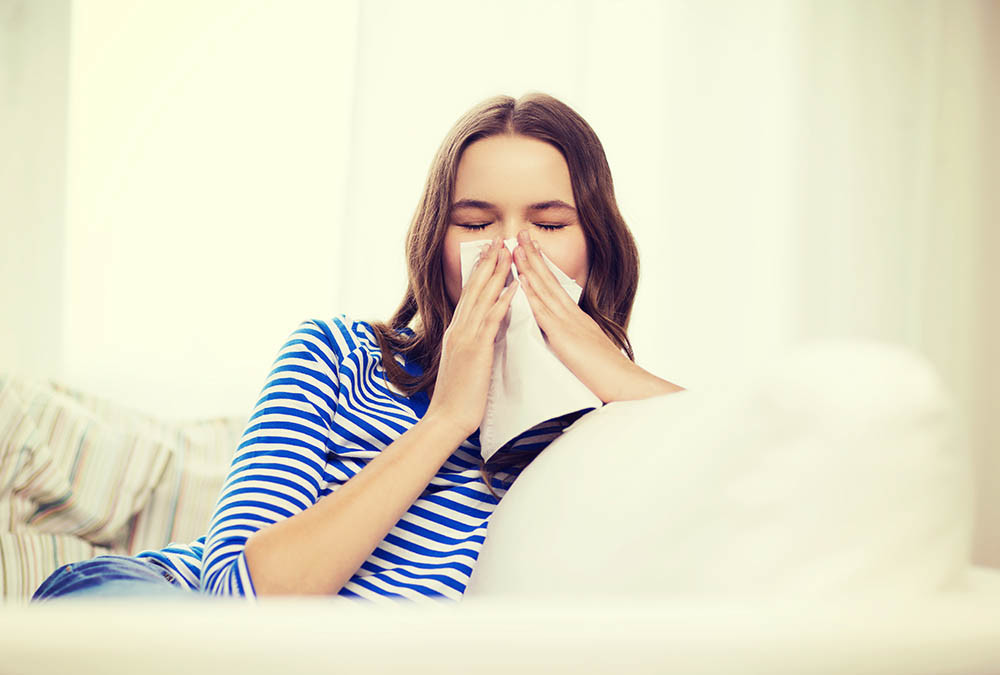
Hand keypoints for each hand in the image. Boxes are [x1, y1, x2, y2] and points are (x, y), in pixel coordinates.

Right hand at [425, 235, 518, 438]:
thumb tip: (484, 335)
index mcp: (457, 331)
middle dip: (488, 263)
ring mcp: (466, 337)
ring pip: (482, 298)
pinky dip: (503, 301)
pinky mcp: (476, 349)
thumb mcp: (465, 363)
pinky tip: (514, 287)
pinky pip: (491, 320)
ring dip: (496, 274)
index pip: (469, 295)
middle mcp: (459, 329)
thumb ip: (472, 345)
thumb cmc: (458, 397)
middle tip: (499, 241)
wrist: (447, 418)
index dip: (480, 273)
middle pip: (474, 289)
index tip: (490, 254)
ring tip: (508, 253)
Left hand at [512, 229, 633, 403]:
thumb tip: (561, 337)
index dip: (540, 267)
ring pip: (544, 289)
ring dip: (529, 267)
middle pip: (548, 280)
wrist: (623, 383)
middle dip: (532, 256)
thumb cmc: (606, 374)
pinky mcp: (564, 335)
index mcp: (576, 318)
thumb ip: (573, 340)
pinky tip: (522, 280)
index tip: (529, 249)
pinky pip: (544, 311)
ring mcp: (568, 322)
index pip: (554, 287)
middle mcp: (571, 315)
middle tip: (520, 234)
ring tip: (516, 247)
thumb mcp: (587, 350)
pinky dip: (532, 294)